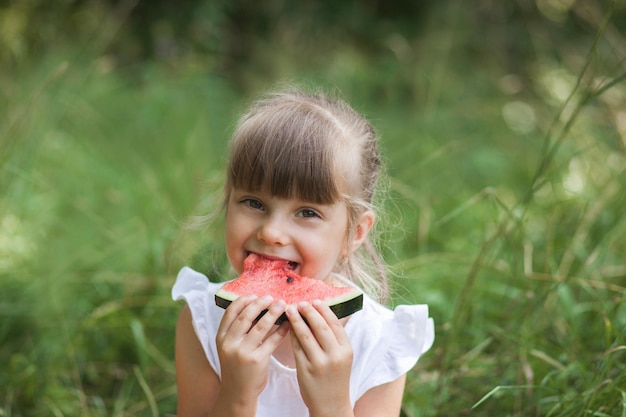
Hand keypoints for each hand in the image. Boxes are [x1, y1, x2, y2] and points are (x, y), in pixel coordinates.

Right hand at [216, 295, 288, 407]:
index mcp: (221, 337)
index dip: (243, 301)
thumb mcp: (229, 347)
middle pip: (246, 316)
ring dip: (273, 313)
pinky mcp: (257, 361)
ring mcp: (243, 352)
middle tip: (271, 297)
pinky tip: (288, 324)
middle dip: (260, 304)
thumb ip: (236, 329)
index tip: (254, 295)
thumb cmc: (236, 366)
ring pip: (260, 326)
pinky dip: (281, 330)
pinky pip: (272, 340)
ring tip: (282, 305)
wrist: (237, 392)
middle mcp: (230, 343)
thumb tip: (254, 305)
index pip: (230, 312)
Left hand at [287, 300, 353, 416]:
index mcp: (346, 350)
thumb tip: (322, 314)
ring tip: (290, 310)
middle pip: (320, 327)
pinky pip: (296, 347)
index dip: (324, 310)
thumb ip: (334, 339)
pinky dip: (292, 335)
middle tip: (301, 303)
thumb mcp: (342, 358)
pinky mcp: (305, 369)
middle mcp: (334, 355)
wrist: (331, 405)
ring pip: (305, 335)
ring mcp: (319, 363)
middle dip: (309, 312)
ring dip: (297, 320)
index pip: (335, 324)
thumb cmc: (336, 378)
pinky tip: (288, 327)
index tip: (315, 301)